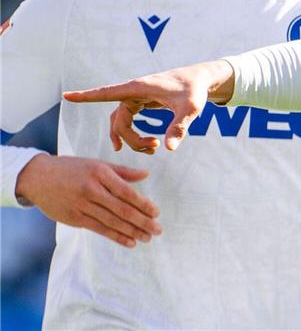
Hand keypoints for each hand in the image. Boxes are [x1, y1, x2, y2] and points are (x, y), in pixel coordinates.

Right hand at [16, 154, 161, 247]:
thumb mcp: (97, 164)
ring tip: (147, 238)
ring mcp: (81, 205)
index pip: (127, 192)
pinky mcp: (74, 218)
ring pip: (112, 222)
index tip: (157, 213)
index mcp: (100, 173)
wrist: (38, 177)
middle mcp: (91, 189)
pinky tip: (129, 241)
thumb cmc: (72, 168)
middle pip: (122, 209)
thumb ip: (122, 171)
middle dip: (142, 221)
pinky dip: (115, 236)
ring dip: (132, 232)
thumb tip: (146, 175)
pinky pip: (99, 229)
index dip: (143, 204)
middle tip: (157, 230)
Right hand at [63, 60, 234, 152]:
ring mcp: (135, 97)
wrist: (201, 80)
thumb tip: (169, 149)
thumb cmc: (195, 90)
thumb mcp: (190, 108)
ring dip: (132, 138)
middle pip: (118, 121)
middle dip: (132, 139)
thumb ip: (179, 127)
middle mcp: (133, 91)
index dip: (86, 96)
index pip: (107, 92)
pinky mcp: (141, 102)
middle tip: (155, 149)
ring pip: (122, 122)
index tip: (67, 96)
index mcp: (138, 88)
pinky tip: (146, 145)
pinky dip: (132, 134)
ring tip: (153, 148)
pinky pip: (127, 120)